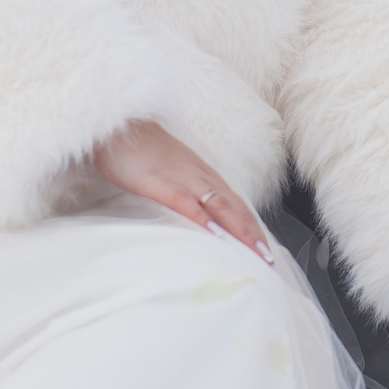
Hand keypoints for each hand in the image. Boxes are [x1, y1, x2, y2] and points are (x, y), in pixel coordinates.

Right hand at [91, 119, 272, 263]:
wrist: (118, 126)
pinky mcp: (162, 183)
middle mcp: (201, 176)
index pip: (237, 206)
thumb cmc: (142, 152)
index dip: (254, 228)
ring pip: (221, 206)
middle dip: (255, 236)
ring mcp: (184, 178)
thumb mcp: (171, 173)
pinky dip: (203, 219)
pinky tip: (214, 235)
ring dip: (241, 231)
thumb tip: (200, 217)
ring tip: (256, 254)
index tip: (267, 251)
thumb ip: (187, 192)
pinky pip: (187, 202)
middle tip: (270, 262)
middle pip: (236, 209)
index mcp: (204, 175)